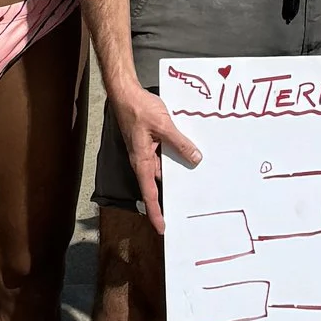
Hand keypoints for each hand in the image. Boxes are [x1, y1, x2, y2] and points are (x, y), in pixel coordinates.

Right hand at [110, 78, 200, 235]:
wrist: (125, 92)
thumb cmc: (139, 109)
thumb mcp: (163, 125)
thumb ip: (179, 143)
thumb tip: (195, 159)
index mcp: (142, 161)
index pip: (149, 193)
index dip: (155, 212)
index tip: (162, 228)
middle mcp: (142, 160)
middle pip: (157, 185)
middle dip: (169, 198)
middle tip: (186, 211)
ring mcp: (145, 152)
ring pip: (163, 170)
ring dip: (176, 175)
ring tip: (194, 185)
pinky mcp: (149, 143)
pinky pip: (163, 156)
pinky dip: (175, 158)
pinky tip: (189, 156)